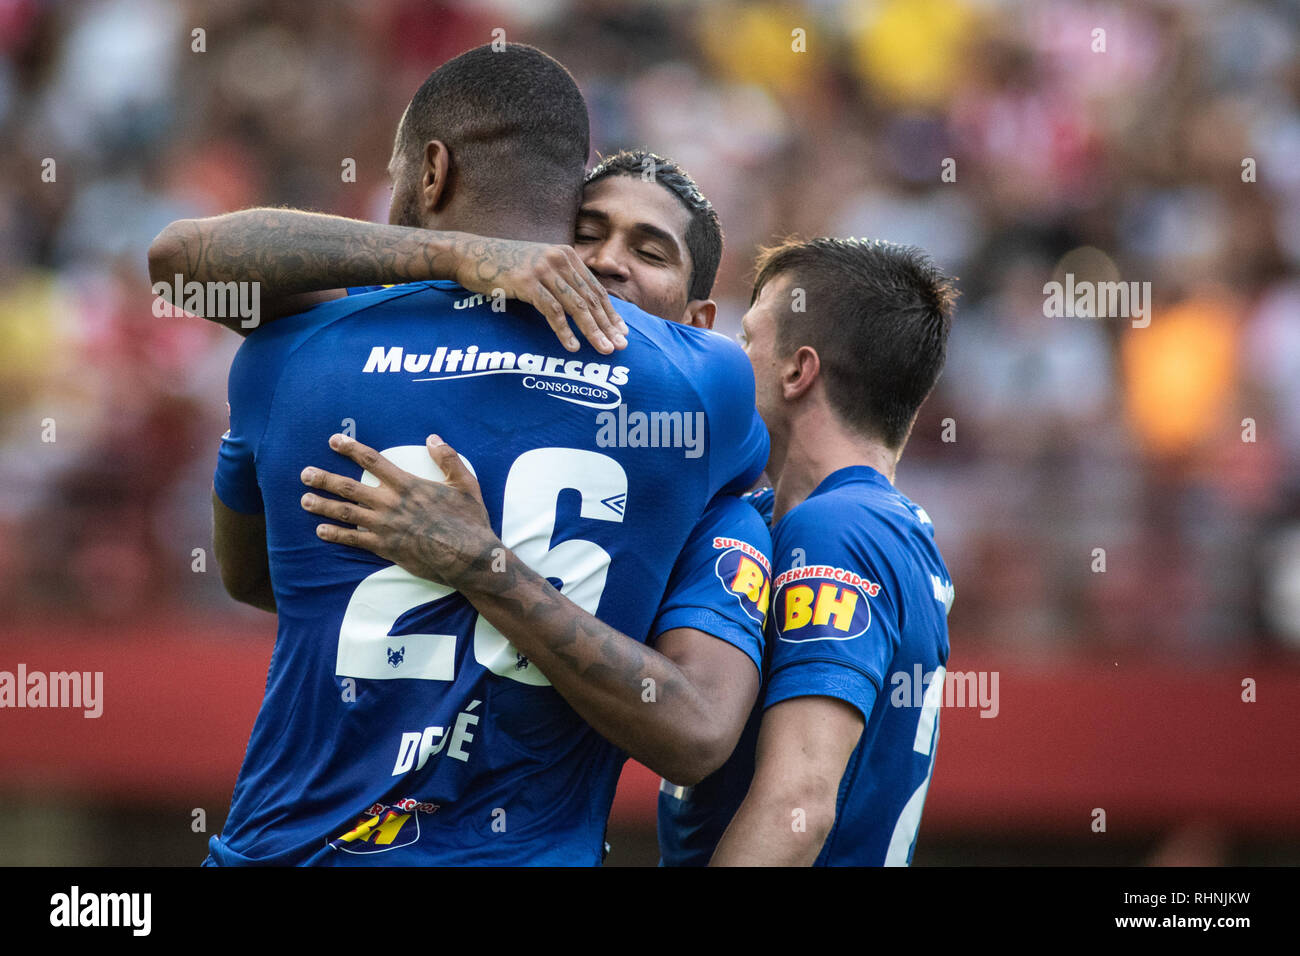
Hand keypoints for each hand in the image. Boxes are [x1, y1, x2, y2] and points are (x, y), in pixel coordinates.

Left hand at [299, 433, 498, 588]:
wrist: (468, 557)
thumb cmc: (469, 521)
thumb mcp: (465, 484)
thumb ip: (448, 458)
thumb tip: (433, 438)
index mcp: (408, 484)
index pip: (372, 461)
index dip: (351, 448)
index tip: (334, 440)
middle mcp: (391, 503)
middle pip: (349, 487)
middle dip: (324, 479)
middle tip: (305, 473)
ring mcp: (385, 527)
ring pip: (346, 513)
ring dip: (323, 506)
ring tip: (304, 500)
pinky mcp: (385, 547)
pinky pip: (354, 540)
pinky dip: (336, 535)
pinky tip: (321, 531)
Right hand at [450, 235, 627, 353]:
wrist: (470, 255)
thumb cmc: (504, 266)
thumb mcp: (538, 266)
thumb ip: (560, 279)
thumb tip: (583, 305)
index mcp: (566, 255)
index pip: (595, 288)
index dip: (611, 312)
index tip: (622, 331)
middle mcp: (559, 259)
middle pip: (590, 298)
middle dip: (607, 325)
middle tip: (620, 346)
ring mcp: (543, 269)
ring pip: (576, 306)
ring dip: (592, 331)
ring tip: (603, 349)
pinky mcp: (526, 282)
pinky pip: (551, 310)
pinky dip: (564, 331)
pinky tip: (571, 347)